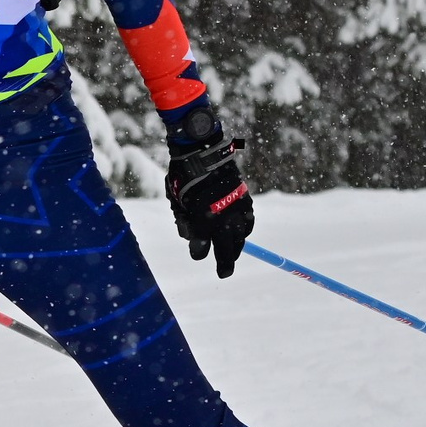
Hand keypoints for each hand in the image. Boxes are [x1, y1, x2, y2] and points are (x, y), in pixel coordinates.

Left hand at [166, 127, 252, 278]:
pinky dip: (244, 230)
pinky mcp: (244, 201)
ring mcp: (236, 210)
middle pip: (226, 249)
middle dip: (225, 262)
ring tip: (231, 254)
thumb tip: (193, 242)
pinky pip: (247, 223)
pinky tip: (241, 234)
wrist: (203, 154)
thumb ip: (185, 223)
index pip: (203, 249)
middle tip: (224, 273)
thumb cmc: (184, 179)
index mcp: (202, 221)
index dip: (201, 254)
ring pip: (240, 238)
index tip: (206, 261)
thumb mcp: (177, 203)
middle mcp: (222, 218)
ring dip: (235, 247)